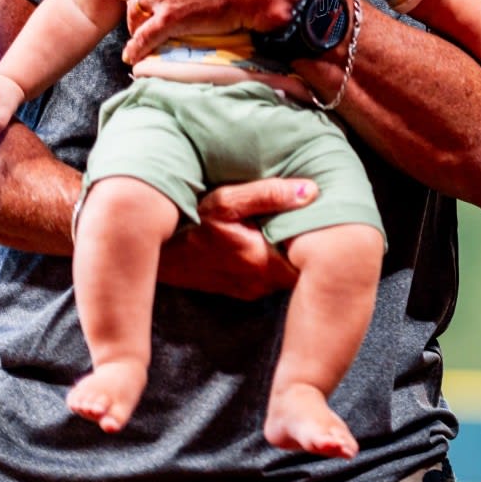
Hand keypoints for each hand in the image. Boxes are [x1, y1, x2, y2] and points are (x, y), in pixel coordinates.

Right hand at [155, 176, 316, 299]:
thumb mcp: (225, 201)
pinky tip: (272, 240)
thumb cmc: (189, 223)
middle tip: (317, 222)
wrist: (154, 252)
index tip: (327, 221)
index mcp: (261, 260)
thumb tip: (311, 191)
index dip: (323, 241)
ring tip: (295, 228)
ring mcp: (249, 289)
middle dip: (311, 248)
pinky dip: (276, 262)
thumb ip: (269, 195)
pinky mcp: (241, 290)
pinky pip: (271, 279)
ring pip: (287, 276)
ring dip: (292, 256)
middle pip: (303, 269)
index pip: (312, 261)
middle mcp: (259, 282)